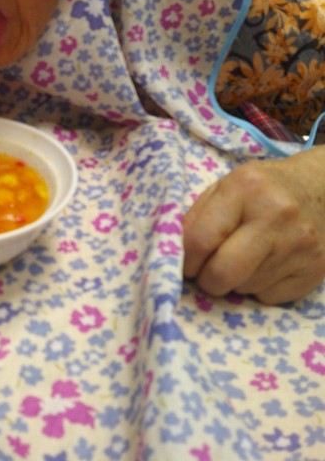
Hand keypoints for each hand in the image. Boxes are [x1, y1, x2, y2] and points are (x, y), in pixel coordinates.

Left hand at [183, 147, 324, 303]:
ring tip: (243, 259)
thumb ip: (197, 216)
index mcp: (245, 189)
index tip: (185, 264)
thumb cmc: (263, 188)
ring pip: (245, 288)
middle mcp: (275, 216)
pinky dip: (260, 288)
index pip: (200, 240)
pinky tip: (266, 265)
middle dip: (207, 281)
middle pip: (223, 273)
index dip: (186, 261)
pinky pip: (269, 297)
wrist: (322, 188)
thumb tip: (174, 254)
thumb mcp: (226, 186)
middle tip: (207, 274)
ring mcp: (299, 245)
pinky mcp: (314, 270)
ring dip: (235, 281)